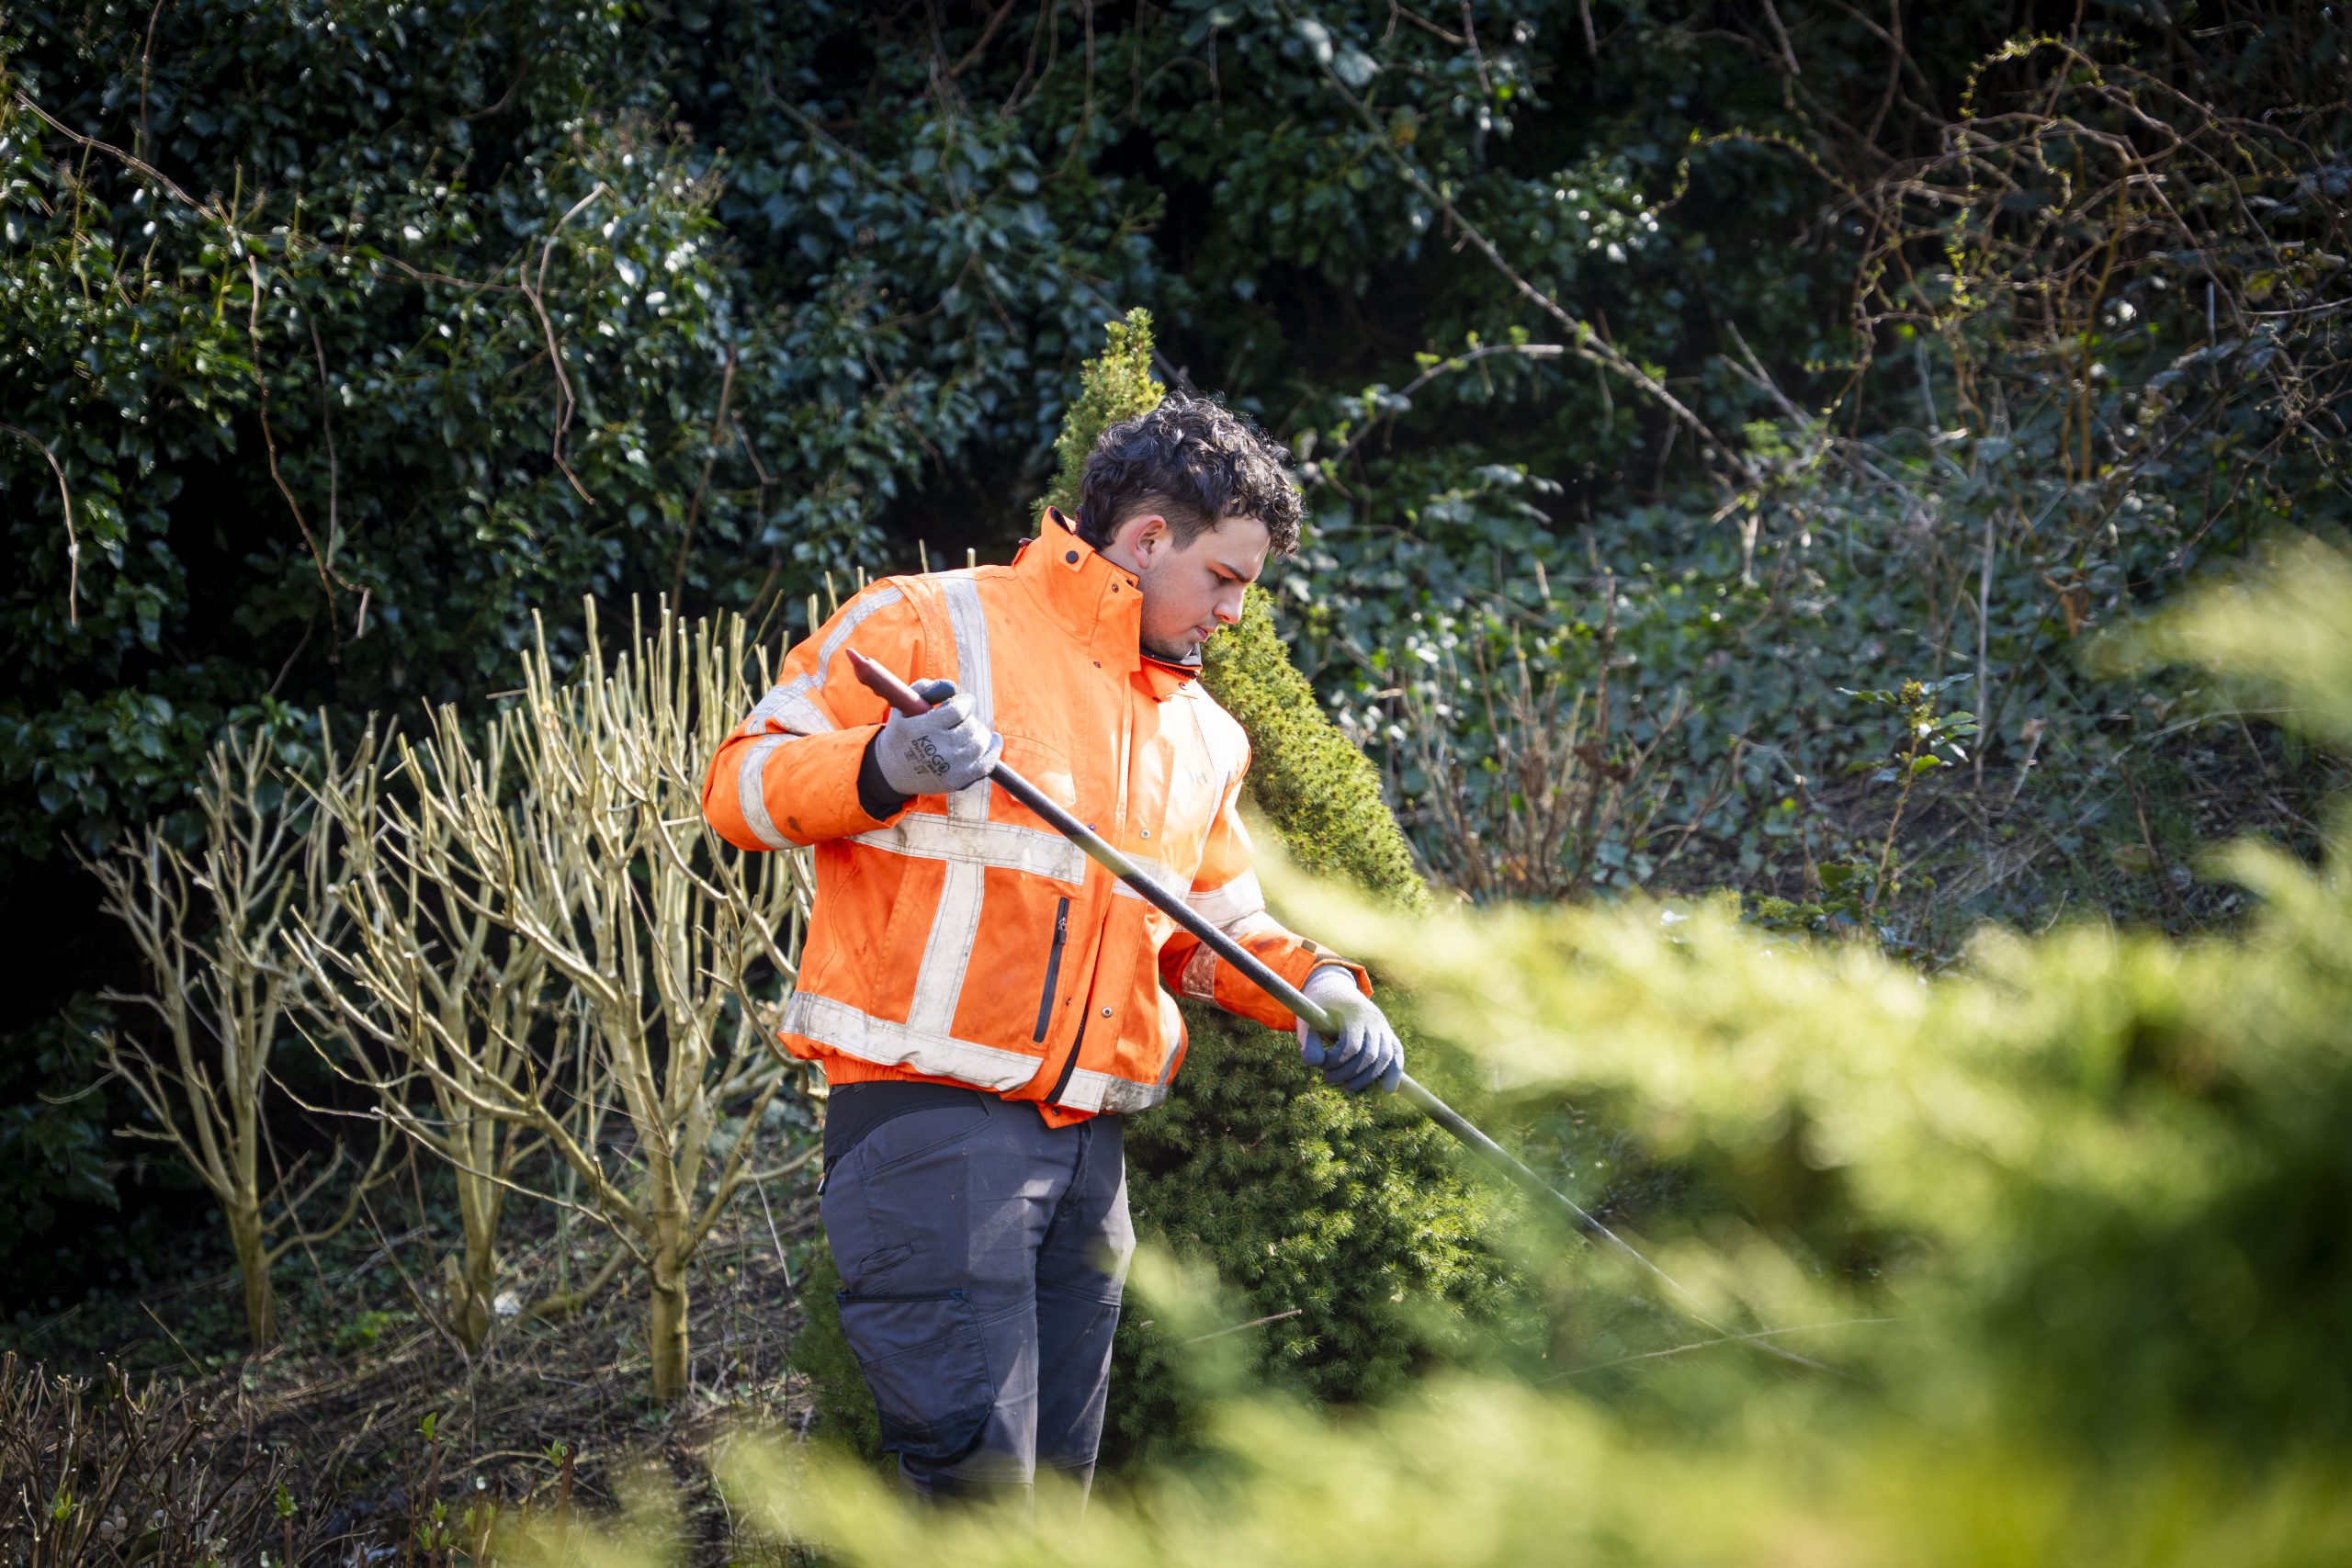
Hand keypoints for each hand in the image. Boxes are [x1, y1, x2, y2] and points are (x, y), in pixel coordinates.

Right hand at [873, 679, 1003, 796]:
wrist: (892, 771)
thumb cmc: (902, 732)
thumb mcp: (904, 706)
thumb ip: (926, 688)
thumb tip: (953, 688)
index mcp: (923, 728)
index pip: (959, 710)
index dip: (966, 702)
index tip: (965, 702)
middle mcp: (937, 749)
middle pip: (970, 727)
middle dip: (970, 718)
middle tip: (962, 719)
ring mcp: (949, 767)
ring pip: (980, 743)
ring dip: (979, 732)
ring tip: (970, 730)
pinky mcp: (958, 780)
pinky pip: (986, 764)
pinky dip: (994, 750)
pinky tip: (995, 740)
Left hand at [1294, 966, 1402, 1093]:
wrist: (1336, 989)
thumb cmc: (1319, 1008)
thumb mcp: (1308, 1020)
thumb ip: (1307, 1041)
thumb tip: (1315, 1063)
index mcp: (1354, 1011)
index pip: (1352, 1045)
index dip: (1336, 1061)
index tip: (1321, 1064)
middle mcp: (1373, 1019)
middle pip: (1370, 1055)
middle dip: (1348, 1072)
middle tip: (1328, 1077)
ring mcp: (1383, 1027)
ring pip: (1384, 1058)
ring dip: (1366, 1078)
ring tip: (1347, 1086)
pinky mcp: (1388, 1035)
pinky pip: (1396, 1055)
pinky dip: (1393, 1072)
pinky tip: (1387, 1089)